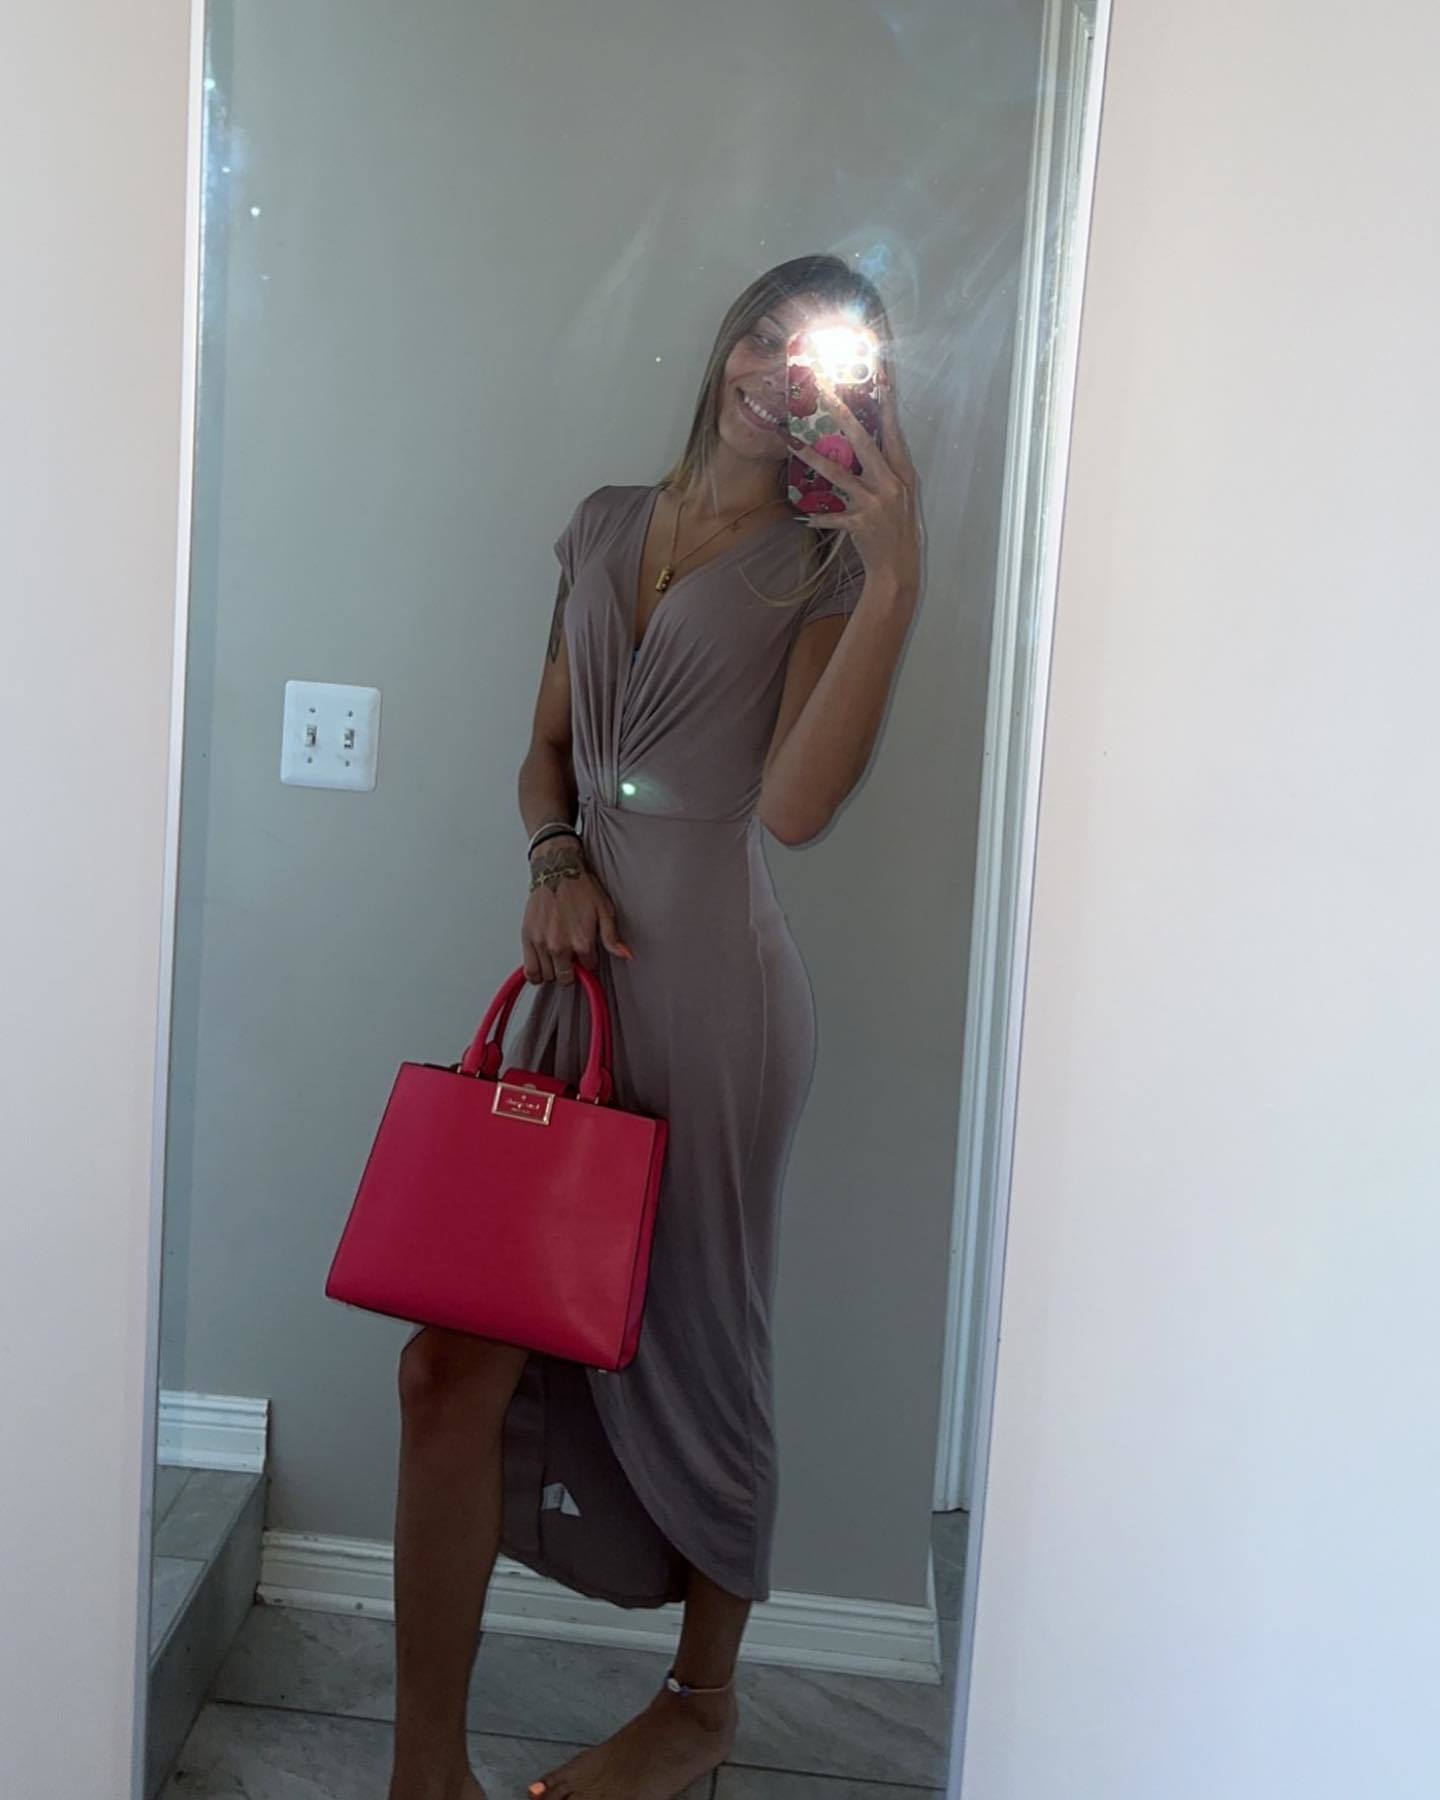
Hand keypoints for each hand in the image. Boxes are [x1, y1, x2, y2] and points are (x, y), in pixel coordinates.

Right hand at [521, 845, 632, 983]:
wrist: (556, 870)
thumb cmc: (581, 888)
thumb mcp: (605, 911)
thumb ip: (612, 938)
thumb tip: (626, 955)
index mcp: (582, 942)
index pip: (588, 968)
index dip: (589, 962)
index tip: (587, 954)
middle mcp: (560, 946)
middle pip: (566, 978)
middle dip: (571, 971)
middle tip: (572, 957)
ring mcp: (542, 944)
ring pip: (547, 976)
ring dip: (554, 971)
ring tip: (558, 959)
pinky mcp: (527, 938)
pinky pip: (530, 970)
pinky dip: (536, 973)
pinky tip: (543, 966)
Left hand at [785, 362, 922, 599]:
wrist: (899, 569)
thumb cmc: (900, 531)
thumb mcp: (902, 497)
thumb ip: (887, 472)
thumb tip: (867, 446)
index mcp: (904, 474)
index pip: (893, 432)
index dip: (887, 405)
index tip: (880, 379)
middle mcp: (891, 484)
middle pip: (864, 442)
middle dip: (844, 416)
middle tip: (827, 394)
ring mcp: (875, 503)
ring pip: (839, 474)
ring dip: (814, 458)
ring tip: (793, 443)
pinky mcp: (860, 523)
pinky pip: (832, 516)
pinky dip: (819, 516)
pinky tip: (803, 515)